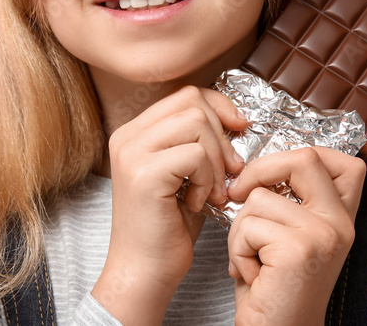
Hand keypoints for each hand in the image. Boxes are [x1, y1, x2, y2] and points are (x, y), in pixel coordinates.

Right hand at [91, 85, 248, 324]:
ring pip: (196, 123)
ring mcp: (132, 153)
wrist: (144, 273)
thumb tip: (234, 118)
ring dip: (216, 159)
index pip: (186, 94)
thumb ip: (197, 142)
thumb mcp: (185, 175)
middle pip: (193, 101)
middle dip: (222, 135)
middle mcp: (127, 136)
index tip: (239, 130)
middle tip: (230, 172)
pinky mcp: (143, 174)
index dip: (219, 107)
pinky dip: (208, 179)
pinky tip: (199, 203)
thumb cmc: (168, 228)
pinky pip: (195, 154)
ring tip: (212, 191)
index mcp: (134, 132)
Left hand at [226, 147, 365, 325]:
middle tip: (239, 194)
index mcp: (341, 218)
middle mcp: (340, 224)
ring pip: (259, 197)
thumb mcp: (289, 238)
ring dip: (240, 229)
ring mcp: (323, 234)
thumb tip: (254, 169)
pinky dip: (238, 250)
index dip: (303, 154)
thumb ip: (289, 202)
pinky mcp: (299, 249)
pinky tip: (252, 275)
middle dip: (261, 170)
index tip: (271, 174)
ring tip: (251, 259)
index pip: (345, 161)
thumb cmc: (273, 290)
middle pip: (305, 158)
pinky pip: (248, 226)